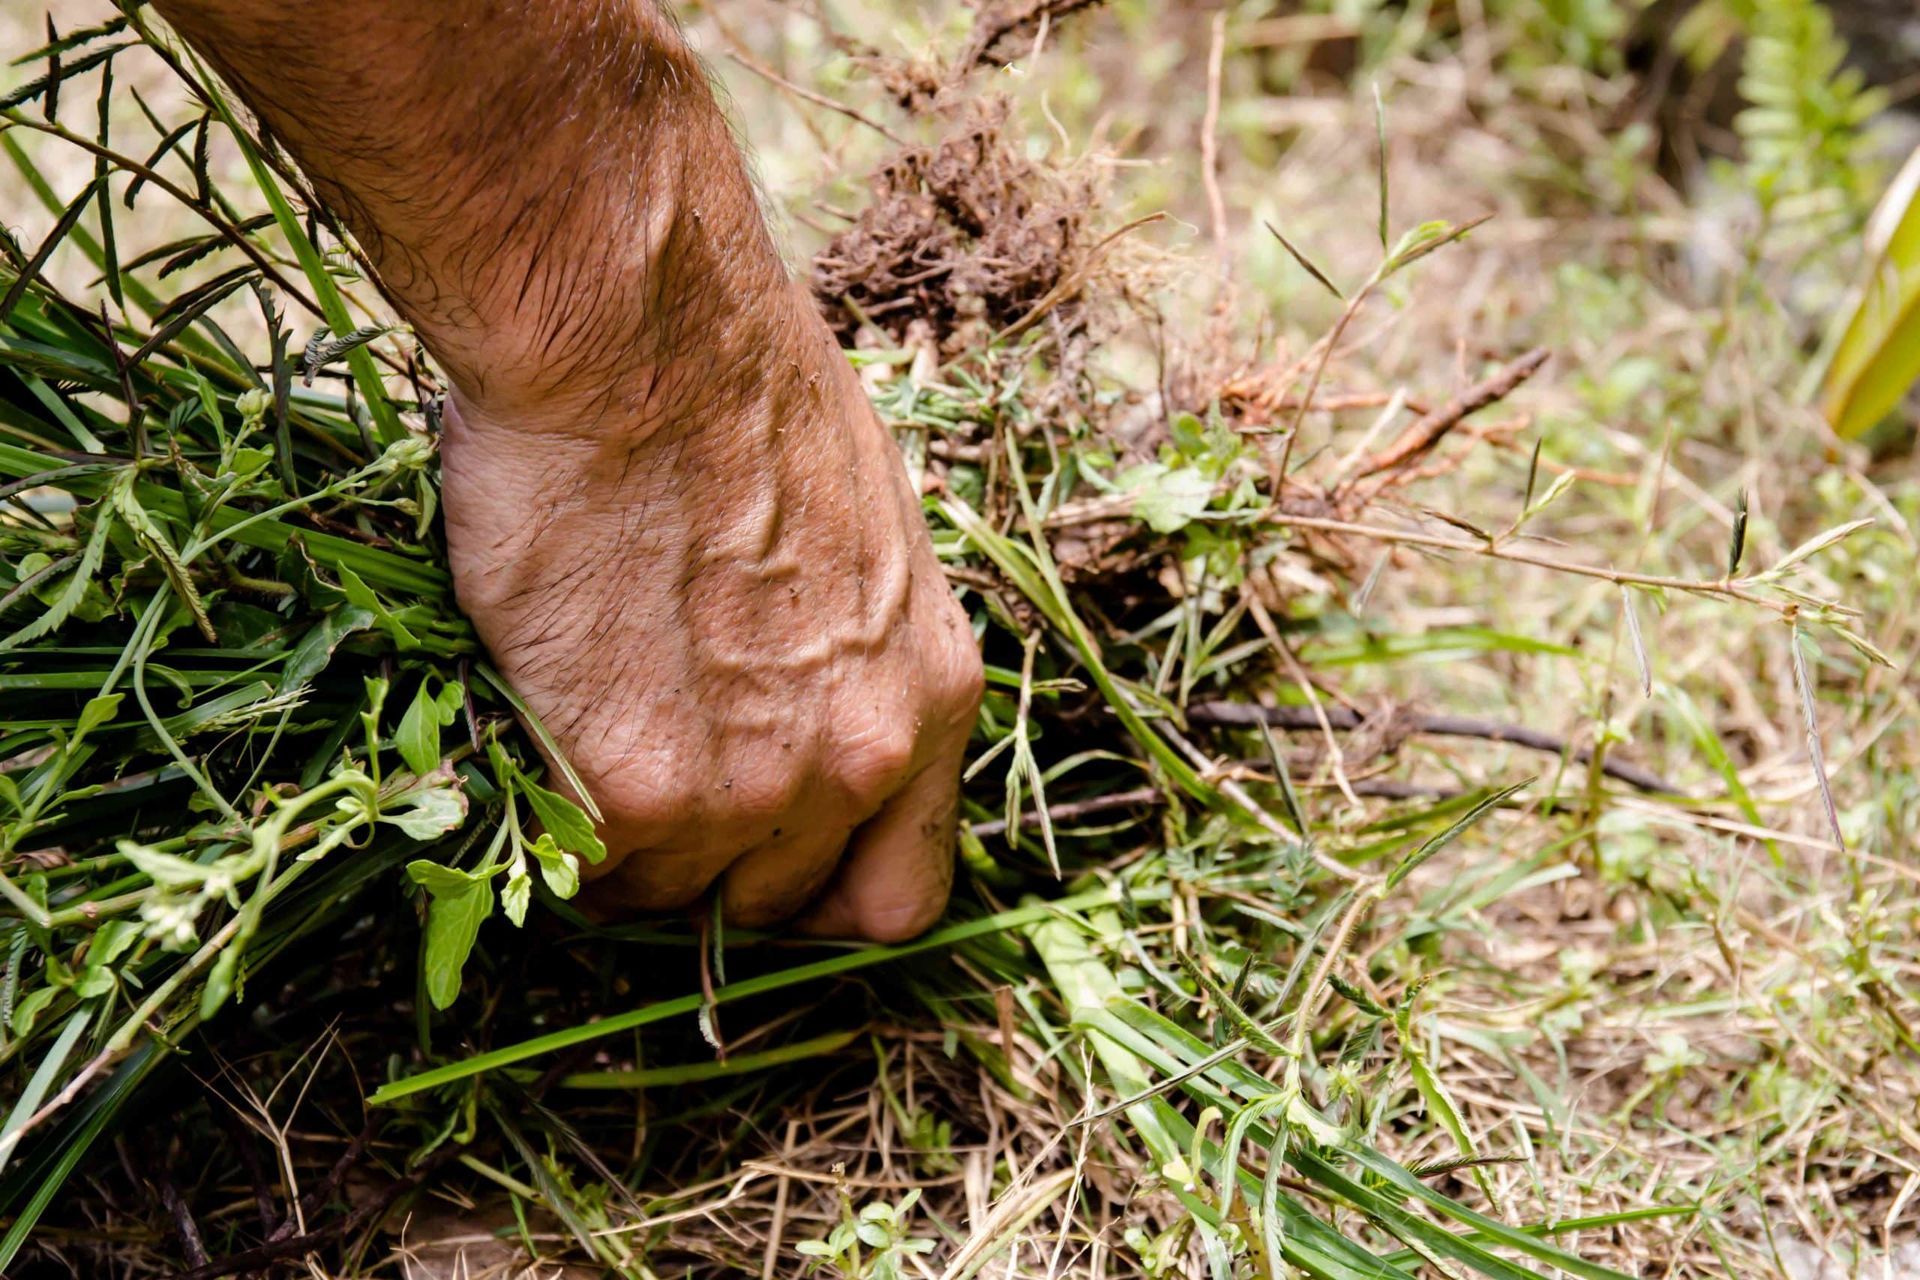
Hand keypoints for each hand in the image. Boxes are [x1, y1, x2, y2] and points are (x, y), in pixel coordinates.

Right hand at [440, 282, 982, 938]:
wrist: (638, 338)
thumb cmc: (739, 394)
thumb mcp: (861, 534)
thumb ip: (849, 654)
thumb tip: (795, 699)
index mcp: (932, 694)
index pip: (901, 896)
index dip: (820, 894)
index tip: (762, 864)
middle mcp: (862, 760)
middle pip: (773, 906)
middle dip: (708, 865)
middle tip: (643, 780)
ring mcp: (753, 789)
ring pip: (667, 897)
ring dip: (620, 844)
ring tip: (579, 733)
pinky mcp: (636, 791)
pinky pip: (581, 867)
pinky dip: (551, 820)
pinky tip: (537, 726)